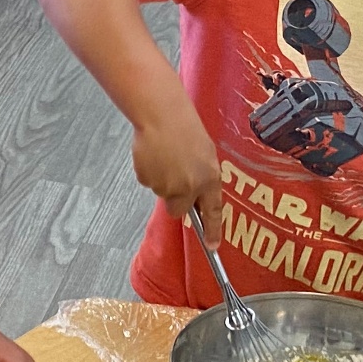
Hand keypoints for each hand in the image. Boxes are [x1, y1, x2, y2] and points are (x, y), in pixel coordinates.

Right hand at [131, 97, 221, 244]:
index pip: (213, 212)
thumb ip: (203, 177)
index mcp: (209, 178)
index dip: (213, 230)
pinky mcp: (148, 180)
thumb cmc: (185, 127)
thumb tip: (196, 195)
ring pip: (162, 192)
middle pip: (179, 209)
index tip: (213, 246)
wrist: (161, 115)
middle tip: (173, 175)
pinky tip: (154, 153)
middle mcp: (189, 187)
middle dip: (175, 198)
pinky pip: (149, 182)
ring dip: (162, 179)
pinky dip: (150, 171)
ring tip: (165, 154)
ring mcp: (167, 185)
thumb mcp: (205, 153)